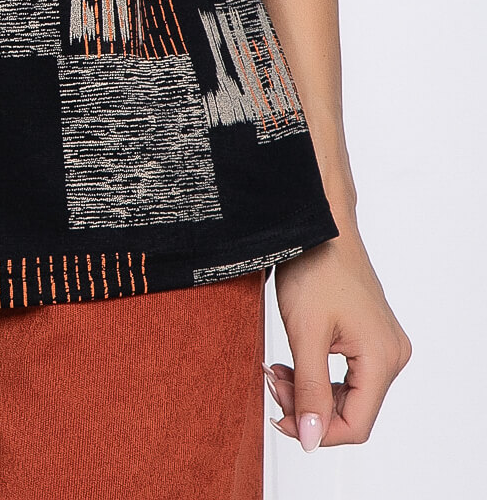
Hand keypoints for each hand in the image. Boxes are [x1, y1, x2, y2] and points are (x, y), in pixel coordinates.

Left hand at [266, 218, 410, 449]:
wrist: (318, 223)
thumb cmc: (314, 266)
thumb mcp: (305, 334)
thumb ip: (310, 391)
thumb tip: (310, 439)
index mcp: (382, 358)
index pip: (355, 425)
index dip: (316, 430)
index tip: (279, 419)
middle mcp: (391, 355)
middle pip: (351, 410)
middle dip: (308, 407)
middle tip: (271, 383)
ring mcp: (382, 344)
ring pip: (346, 394)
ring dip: (309, 391)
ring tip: (276, 372)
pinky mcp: (368, 336)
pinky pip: (346, 374)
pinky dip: (316, 375)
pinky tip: (290, 365)